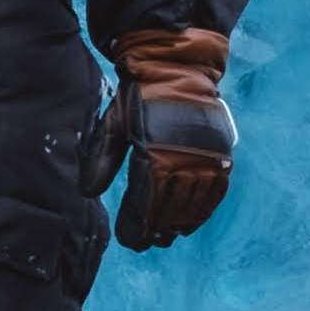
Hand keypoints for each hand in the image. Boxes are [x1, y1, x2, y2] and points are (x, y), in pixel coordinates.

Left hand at [112, 26, 235, 250]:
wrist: (177, 68)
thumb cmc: (139, 97)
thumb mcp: (114, 123)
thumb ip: (102, 158)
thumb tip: (88, 193)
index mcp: (151, 152)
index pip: (144, 203)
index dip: (136, 226)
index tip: (131, 240)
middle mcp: (181, 158)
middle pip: (168, 208)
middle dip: (156, 230)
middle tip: (147, 243)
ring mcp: (204, 157)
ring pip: (192, 204)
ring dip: (179, 224)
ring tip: (167, 236)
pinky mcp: (221, 153)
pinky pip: (215, 191)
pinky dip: (203, 210)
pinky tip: (191, 222)